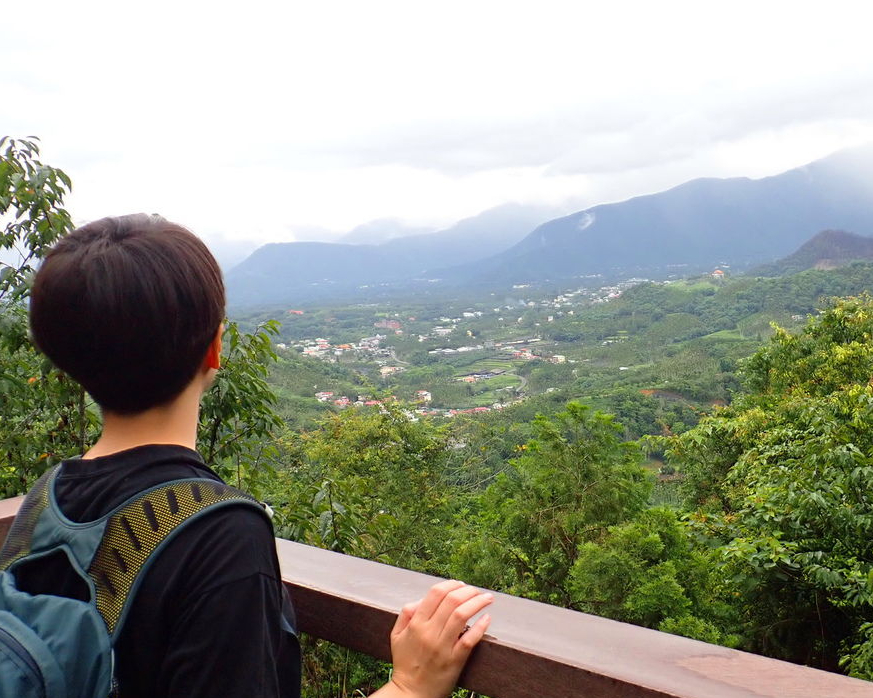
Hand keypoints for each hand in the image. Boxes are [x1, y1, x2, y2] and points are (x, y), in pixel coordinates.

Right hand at [386, 580, 492, 697]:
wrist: (411, 693)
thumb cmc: (406, 663)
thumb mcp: (397, 636)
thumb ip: (406, 614)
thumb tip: (422, 599)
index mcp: (416, 624)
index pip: (436, 593)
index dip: (451, 584)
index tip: (460, 584)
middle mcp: (429, 632)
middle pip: (452, 601)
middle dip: (468, 591)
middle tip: (477, 590)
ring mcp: (442, 647)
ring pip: (462, 616)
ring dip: (478, 602)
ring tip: (487, 598)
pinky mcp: (454, 660)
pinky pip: (470, 639)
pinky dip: (480, 626)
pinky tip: (487, 618)